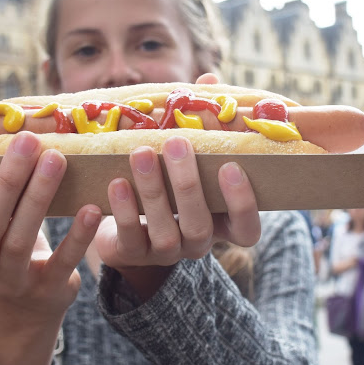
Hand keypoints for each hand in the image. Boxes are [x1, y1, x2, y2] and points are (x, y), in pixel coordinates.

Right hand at [0, 132, 101, 364]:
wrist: (29, 305)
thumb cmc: (4, 242)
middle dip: (7, 182)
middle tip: (27, 142)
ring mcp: (13, 282)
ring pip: (20, 241)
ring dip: (38, 197)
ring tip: (56, 159)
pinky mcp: (49, 290)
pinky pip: (62, 262)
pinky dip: (77, 236)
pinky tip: (89, 208)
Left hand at [94, 135, 259, 297]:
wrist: (121, 221)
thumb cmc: (164, 186)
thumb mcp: (183, 174)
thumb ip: (195, 155)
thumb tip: (201, 109)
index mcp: (218, 224)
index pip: (246, 229)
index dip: (242, 203)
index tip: (230, 166)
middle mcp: (195, 243)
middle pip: (200, 226)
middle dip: (187, 184)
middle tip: (176, 143)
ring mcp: (165, 253)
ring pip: (165, 233)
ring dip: (154, 190)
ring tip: (142, 154)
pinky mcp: (132, 255)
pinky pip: (130, 237)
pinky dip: (125, 210)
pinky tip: (118, 183)